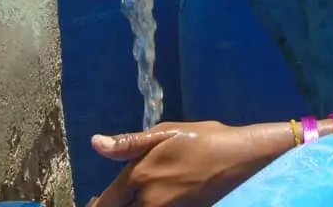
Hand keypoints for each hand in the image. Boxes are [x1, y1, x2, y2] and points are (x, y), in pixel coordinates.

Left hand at [87, 121, 291, 206]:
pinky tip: (149, 202)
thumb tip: (96, 143)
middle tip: (101, 204)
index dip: (95, 205)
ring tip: (126, 202)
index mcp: (140, 177)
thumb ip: (129, 143)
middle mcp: (149, 201)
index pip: (106, 201)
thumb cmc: (203, 139)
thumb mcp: (165, 132)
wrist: (241, 159)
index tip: (91, 203)